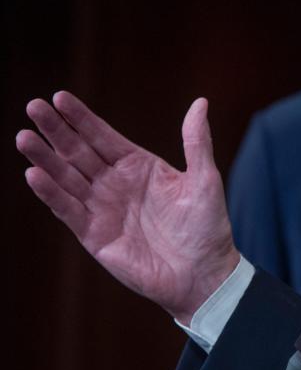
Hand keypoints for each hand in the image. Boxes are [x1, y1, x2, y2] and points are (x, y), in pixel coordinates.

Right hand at [16, 92, 239, 322]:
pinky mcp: (94, 235)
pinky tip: (34, 175)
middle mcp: (116, 184)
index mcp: (139, 166)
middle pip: (78, 152)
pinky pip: (68, 210)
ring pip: (66, 178)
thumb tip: (200, 102)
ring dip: (45, 159)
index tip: (59, 96)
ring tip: (24, 137)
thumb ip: (196, 142)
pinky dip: (51, 193)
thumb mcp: (204, 179)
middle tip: (33, 107)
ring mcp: (102, 208)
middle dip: (56, 130)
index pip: (103, 136)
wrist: (203, 273)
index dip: (81, 118)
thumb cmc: (207, 226)